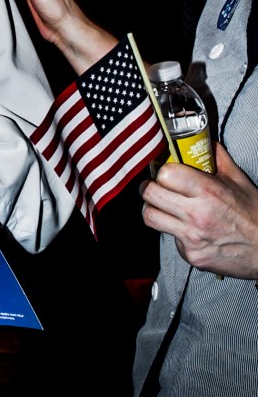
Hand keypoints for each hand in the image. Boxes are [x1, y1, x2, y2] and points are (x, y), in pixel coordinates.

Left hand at [140, 143, 257, 278]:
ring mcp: (192, 236)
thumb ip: (219, 159)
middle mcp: (197, 214)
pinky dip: (171, 230)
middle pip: (150, 194)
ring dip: (152, 209)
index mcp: (209, 192)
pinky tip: (184, 227)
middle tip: (156, 187)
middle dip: (150, 188)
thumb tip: (207, 142)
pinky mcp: (190, 254)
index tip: (167, 173)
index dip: (163, 172)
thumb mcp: (240, 182)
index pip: (166, 174)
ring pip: (150, 216)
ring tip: (162, 206)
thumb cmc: (254, 215)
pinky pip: (167, 237)